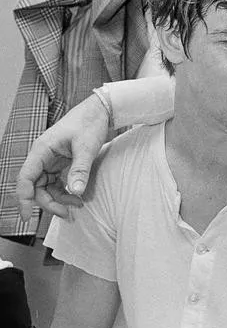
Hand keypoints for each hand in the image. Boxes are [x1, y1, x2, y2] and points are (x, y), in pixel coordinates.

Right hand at [16, 94, 109, 220]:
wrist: (101, 110)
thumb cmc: (90, 123)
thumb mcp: (87, 147)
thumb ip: (80, 170)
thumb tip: (76, 192)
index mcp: (42, 150)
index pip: (25, 178)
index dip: (23, 199)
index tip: (27, 217)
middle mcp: (42, 155)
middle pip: (36, 186)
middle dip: (49, 202)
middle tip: (67, 213)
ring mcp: (50, 159)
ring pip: (46, 186)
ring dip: (59, 198)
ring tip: (77, 205)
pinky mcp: (60, 161)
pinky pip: (56, 181)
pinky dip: (64, 190)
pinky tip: (77, 196)